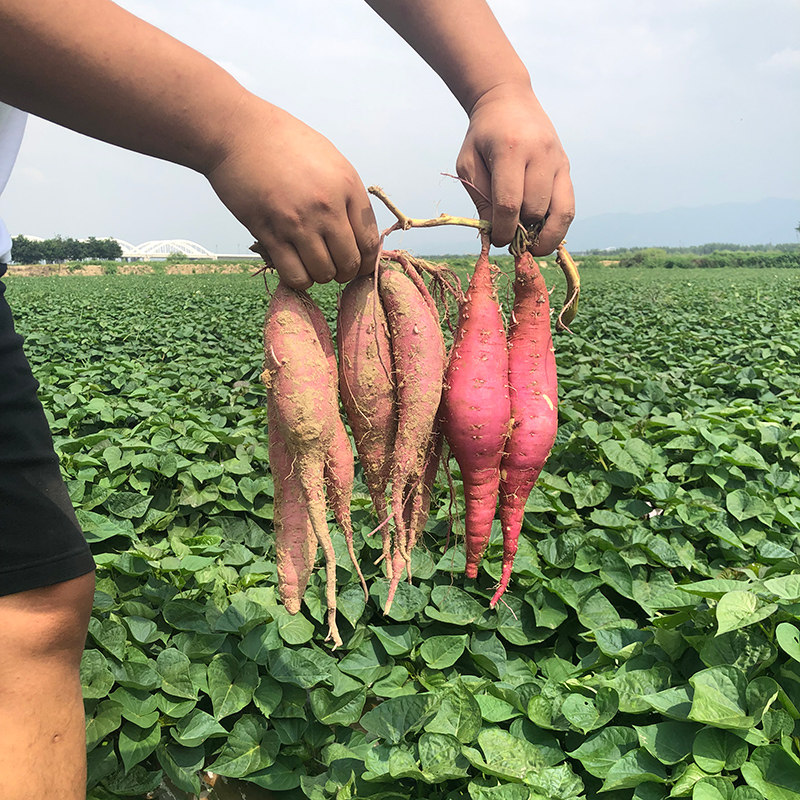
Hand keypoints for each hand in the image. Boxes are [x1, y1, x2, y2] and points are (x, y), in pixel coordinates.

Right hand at [206, 98, 379, 288]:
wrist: (236, 132)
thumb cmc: (283, 142)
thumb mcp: (329, 159)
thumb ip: (347, 195)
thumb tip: (359, 232)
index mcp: (347, 187)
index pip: (370, 242)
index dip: (366, 261)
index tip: (357, 263)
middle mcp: (326, 207)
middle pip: (350, 263)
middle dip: (345, 272)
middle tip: (334, 265)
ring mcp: (297, 222)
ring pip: (323, 274)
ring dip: (320, 276)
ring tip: (312, 263)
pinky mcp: (269, 233)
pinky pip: (295, 275)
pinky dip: (299, 278)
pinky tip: (294, 265)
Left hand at [456, 84, 573, 254]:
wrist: (508, 100)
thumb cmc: (483, 136)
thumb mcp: (469, 164)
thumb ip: (481, 198)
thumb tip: (495, 235)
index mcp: (511, 149)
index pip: (510, 203)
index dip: (503, 230)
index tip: (497, 241)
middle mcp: (540, 154)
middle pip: (535, 210)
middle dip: (521, 232)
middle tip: (510, 240)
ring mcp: (558, 160)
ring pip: (560, 212)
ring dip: (545, 235)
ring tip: (530, 246)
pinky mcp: (566, 166)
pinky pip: (569, 206)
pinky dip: (558, 227)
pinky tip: (543, 235)